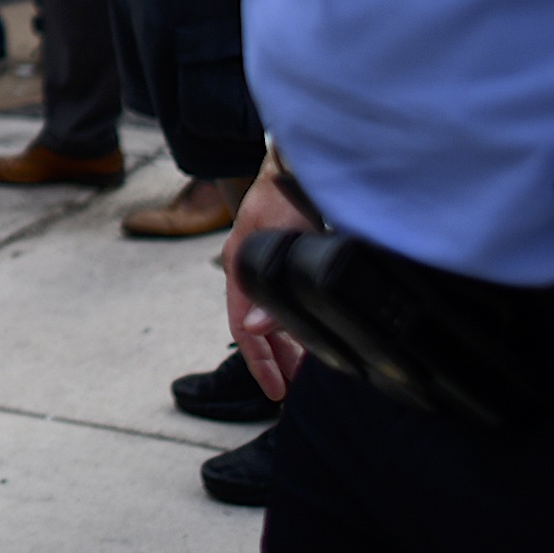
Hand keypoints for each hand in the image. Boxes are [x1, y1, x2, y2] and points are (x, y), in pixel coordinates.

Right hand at [222, 170, 315, 399]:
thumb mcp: (280, 243)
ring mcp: (264, 266)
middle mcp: (248, 271)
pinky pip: (283, 302)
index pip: (243, 327)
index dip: (259, 362)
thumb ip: (270, 288)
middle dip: (275, 360)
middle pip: (257, 328)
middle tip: (292, 387)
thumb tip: (256, 329)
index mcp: (240, 269)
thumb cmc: (288, 195)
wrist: (299, 162)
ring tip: (306, 368)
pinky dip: (296, 324)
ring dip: (287, 344)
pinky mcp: (282, 260)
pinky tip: (313, 333)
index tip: (275, 390)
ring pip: (271, 317)